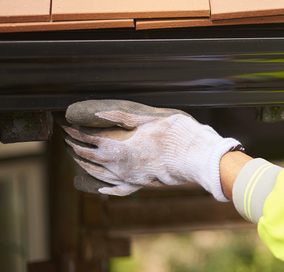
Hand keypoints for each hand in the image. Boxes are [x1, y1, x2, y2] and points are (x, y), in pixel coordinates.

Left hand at [63, 100, 240, 200]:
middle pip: (89, 159)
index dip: (75, 132)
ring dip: (85, 165)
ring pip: (98, 175)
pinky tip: (99, 186)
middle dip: (75, 148)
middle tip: (69, 138)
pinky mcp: (140, 184)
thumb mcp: (148, 119)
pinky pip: (116, 189)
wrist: (197, 157)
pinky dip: (104, 187)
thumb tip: (98, 114)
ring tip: (78, 156)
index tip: (67, 126)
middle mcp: (119, 167)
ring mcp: (129, 178)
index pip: (88, 140)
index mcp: (119, 149)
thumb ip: (122, 116)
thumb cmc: (176, 135)